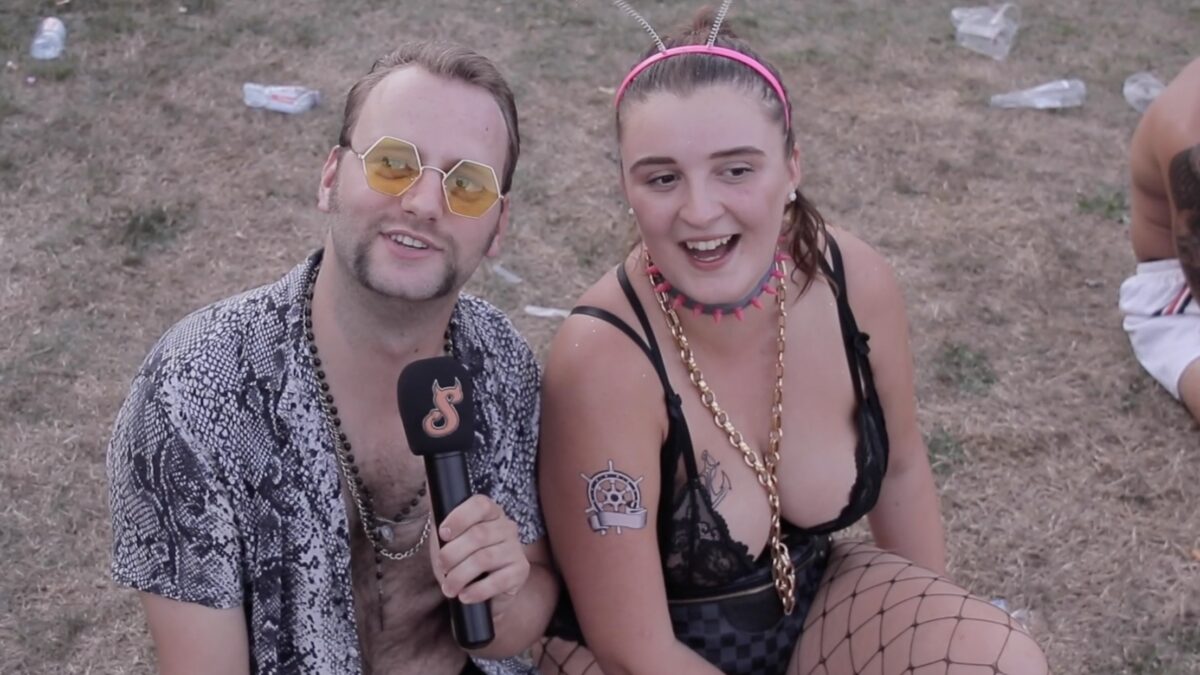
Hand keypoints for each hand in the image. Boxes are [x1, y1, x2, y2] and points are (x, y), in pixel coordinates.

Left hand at [431, 495, 529, 619]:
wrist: (479, 590)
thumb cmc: (462, 559)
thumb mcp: (449, 539)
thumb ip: (442, 521)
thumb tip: (430, 497)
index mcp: (491, 512)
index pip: (480, 505)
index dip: (459, 517)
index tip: (442, 534)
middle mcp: (507, 527)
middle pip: (478, 534)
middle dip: (453, 553)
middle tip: (442, 567)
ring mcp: (516, 549)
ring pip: (484, 558)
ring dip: (460, 575)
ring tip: (448, 587)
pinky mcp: (520, 571)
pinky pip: (498, 581)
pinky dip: (476, 591)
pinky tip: (464, 596)